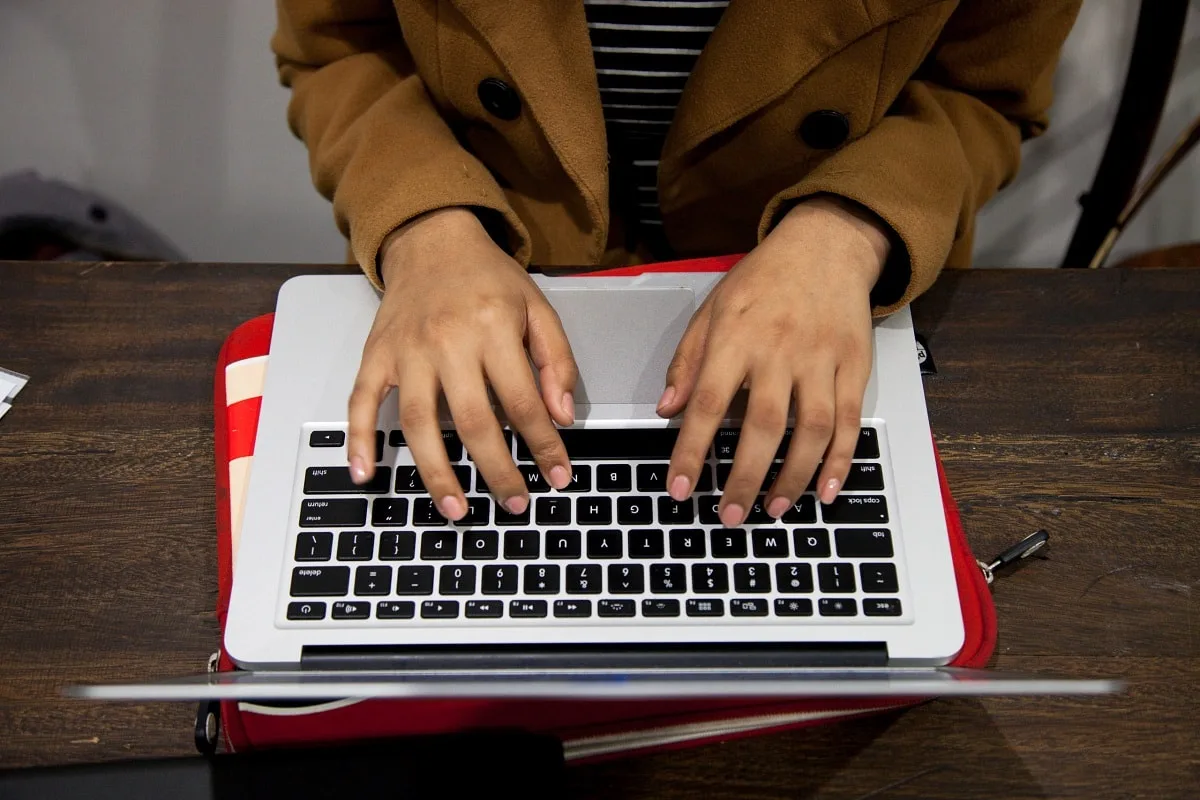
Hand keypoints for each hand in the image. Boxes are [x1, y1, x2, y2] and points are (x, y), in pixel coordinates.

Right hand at [347, 208, 577, 520]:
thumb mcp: (537, 308)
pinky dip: (359, 440)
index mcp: (493, 327)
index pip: (523, 400)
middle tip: (514, 504)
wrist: (431, 239)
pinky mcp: (376, 355)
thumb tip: (561, 417)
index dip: (543, 444)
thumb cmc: (488, 278)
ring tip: (456, 509)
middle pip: (472, 421)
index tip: (557, 476)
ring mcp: (406, 351)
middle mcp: (447, 341)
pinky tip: (366, 474)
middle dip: (497, 470)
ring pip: (419, 423)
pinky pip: (361, 402)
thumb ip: (556, 361)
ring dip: (436, 472)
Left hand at [659, 196, 890, 526]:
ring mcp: (821, 360)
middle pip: (762, 425)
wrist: (826, 245)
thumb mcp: (712, 309)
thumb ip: (688, 361)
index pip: (707, 403)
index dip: (691, 450)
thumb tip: (666, 410)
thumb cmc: (763, 279)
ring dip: (792, 477)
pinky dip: (839, 461)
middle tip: (729, 515)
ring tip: (773, 509)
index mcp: (735, 337)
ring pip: (811, 430)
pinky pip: (848, 421)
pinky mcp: (854, 366)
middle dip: (744, 477)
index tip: (679, 488)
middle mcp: (778, 351)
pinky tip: (825, 490)